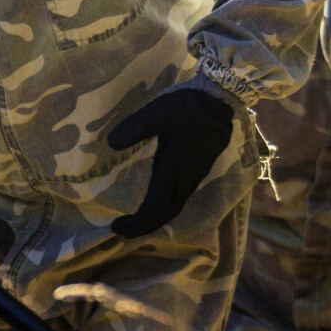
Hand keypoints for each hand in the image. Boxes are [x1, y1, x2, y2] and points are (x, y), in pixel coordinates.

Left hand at [106, 80, 235, 237]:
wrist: (219, 100)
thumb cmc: (186, 106)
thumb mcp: (155, 113)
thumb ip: (133, 129)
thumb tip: (111, 144)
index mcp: (174, 169)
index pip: (154, 207)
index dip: (137, 222)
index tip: (116, 227)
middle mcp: (185, 178)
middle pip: (165, 213)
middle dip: (144, 226)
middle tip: (121, 230)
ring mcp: (194, 176)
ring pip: (175, 207)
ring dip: (156, 219)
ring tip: (135, 222)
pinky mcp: (198, 170)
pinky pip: (181, 198)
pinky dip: (166, 208)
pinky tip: (156, 203)